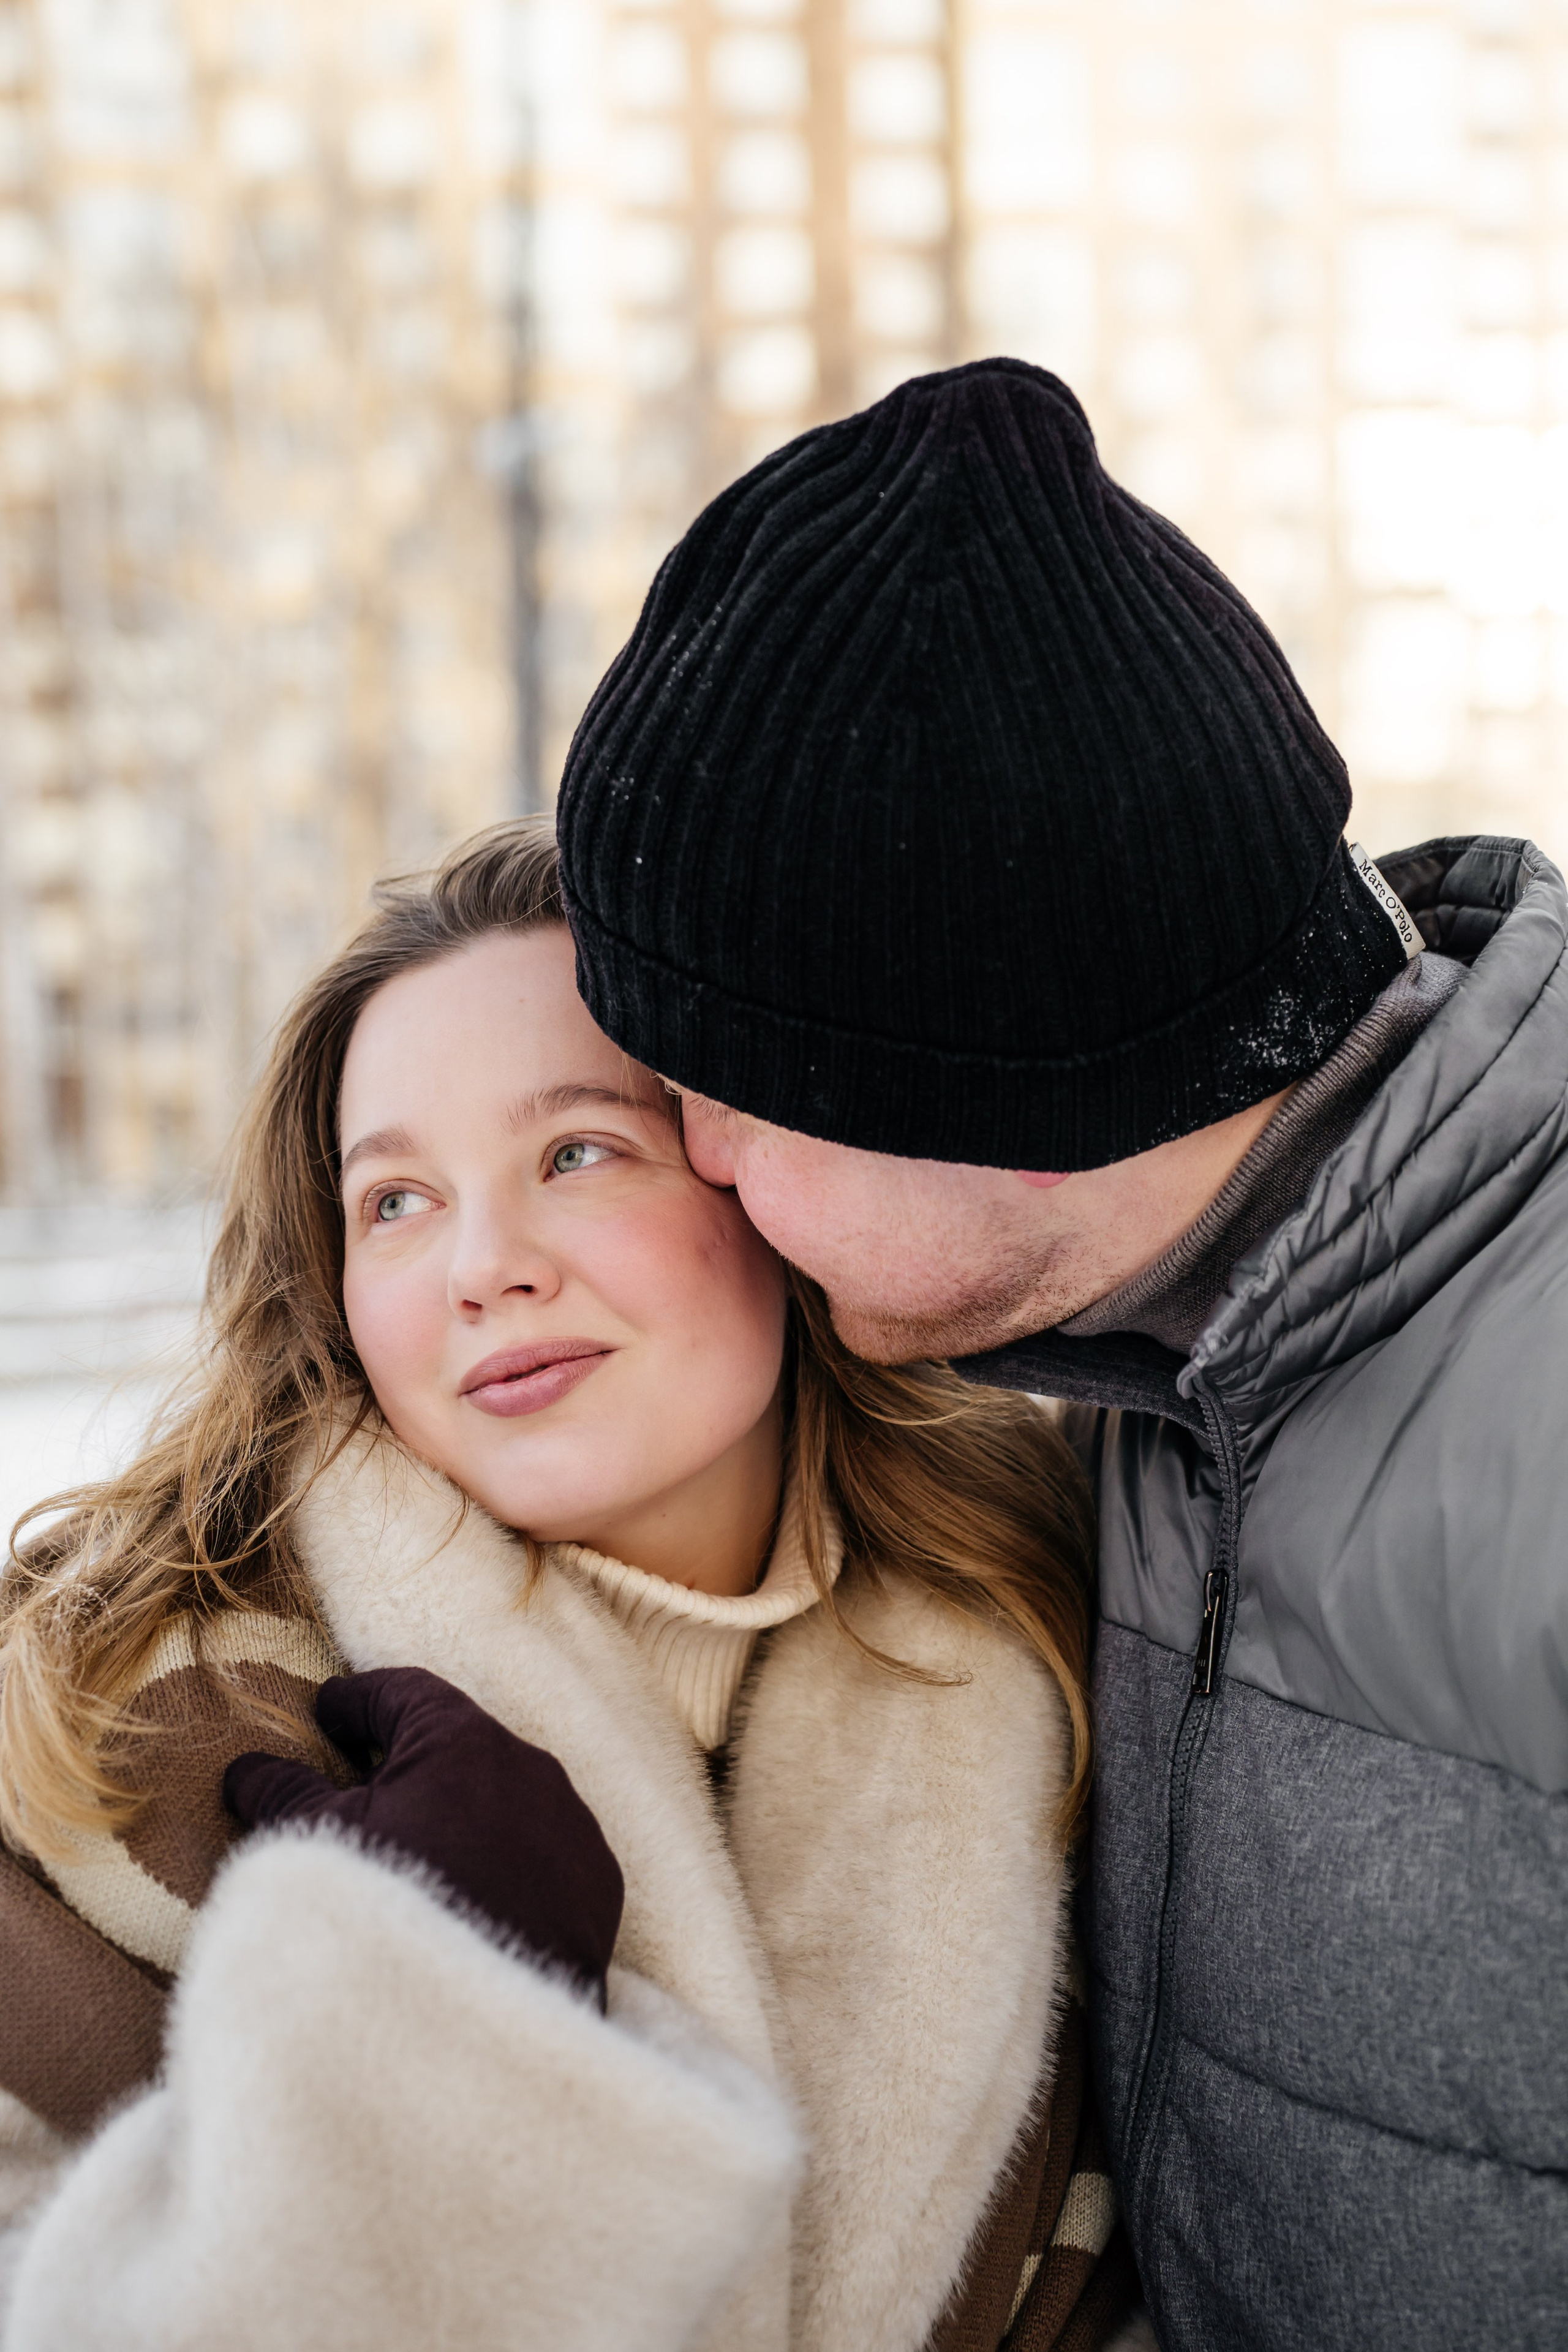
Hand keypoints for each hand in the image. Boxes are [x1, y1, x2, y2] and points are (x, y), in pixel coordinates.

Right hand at [224, 1667, 623, 2004]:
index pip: (403, 1694)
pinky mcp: (598, 1885)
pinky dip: (507, 1858)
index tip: (329, 1712)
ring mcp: (573, 1827)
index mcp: (461, 1740)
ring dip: (463, 1810)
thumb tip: (247, 1770)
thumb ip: (283, 1797)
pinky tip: (472, 1894)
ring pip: (507, 1797)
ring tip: (417, 1845)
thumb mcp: (315, 1851)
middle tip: (362, 1779)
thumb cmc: (382, 1920)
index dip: (358, 1702)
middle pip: (459, 1744)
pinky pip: (545, 1851)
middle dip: (410, 1757)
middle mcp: (531, 1768)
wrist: (471, 2034)